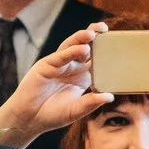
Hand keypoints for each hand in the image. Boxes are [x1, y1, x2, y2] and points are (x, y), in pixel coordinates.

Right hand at [0, 24, 113, 148]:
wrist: (30, 119)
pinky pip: (60, 57)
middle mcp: (72, 68)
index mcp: (82, 77)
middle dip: (95, 37)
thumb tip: (110, 96)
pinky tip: (80, 48)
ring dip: (82, 39)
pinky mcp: (46, 65)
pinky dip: (70, 52)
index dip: (106, 52)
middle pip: (85, 48)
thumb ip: (91, 103)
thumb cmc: (53, 115)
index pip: (97, 60)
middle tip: (106, 29)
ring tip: (93, 34)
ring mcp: (59, 65)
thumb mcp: (76, 110)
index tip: (118, 46)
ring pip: (72, 47)